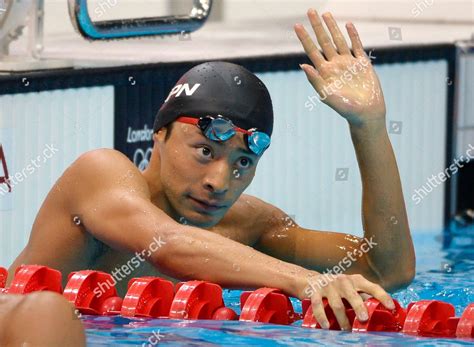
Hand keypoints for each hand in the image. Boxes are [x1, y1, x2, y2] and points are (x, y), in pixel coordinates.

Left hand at [295, 9, 385, 125]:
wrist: (365, 114)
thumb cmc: (345, 108)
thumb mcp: (327, 95)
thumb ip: (315, 80)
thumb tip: (302, 65)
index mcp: (325, 72)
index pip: (312, 51)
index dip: (304, 38)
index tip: (297, 25)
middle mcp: (335, 65)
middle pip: (324, 41)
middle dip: (317, 26)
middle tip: (310, 10)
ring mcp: (349, 63)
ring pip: (339, 40)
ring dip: (333, 27)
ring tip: (326, 14)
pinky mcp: (362, 64)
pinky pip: (357, 46)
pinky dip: (353, 35)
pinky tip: (348, 25)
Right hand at [298, 272, 394, 330]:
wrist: (311, 280)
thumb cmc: (337, 287)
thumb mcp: (352, 288)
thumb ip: (364, 297)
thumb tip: (382, 312)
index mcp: (356, 280)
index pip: (372, 287)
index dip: (382, 296)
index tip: (391, 307)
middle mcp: (342, 281)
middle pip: (352, 295)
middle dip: (358, 307)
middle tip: (364, 319)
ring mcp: (328, 286)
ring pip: (336, 304)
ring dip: (342, 319)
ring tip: (346, 330)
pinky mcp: (314, 291)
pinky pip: (318, 305)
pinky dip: (322, 317)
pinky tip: (326, 326)